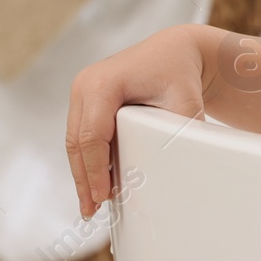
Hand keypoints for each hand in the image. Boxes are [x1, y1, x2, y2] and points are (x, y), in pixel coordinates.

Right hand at [66, 24, 212, 219]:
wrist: (175, 50)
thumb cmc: (180, 73)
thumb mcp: (186, 101)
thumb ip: (180, 132)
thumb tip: (178, 172)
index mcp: (104, 83)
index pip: (93, 136)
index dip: (95, 170)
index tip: (103, 197)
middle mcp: (85, 83)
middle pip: (77, 141)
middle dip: (83, 178)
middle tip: (90, 210)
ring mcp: (81, 89)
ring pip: (74, 140)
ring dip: (81, 172)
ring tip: (89, 205)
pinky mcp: (85, 98)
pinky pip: (81, 133)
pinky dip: (85, 158)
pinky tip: (92, 182)